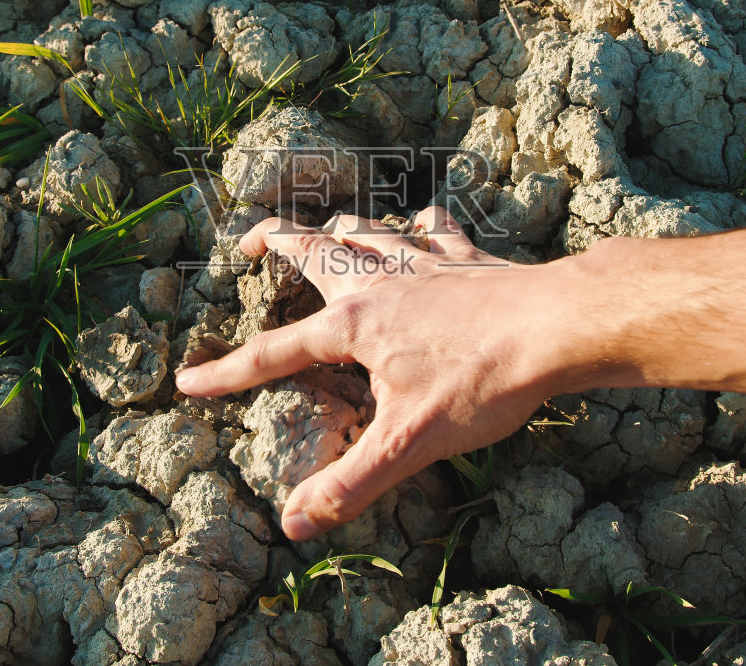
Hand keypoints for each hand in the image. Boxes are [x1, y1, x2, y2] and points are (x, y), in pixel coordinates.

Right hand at [175, 207, 576, 540]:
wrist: (557, 326)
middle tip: (249, 244)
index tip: (188, 383)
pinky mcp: (466, 259)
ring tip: (324, 229)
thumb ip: (350, 482)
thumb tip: (294, 522)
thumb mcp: (409, 442)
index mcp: (353, 325)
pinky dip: (421, 224)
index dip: (227, 373)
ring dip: (339, 226)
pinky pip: (435, 228)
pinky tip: (423, 224)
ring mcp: (423, 263)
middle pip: (312, 250)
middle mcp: (379, 282)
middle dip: (274, 242)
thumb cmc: (484, 380)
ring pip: (366, 228)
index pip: (274, 353)